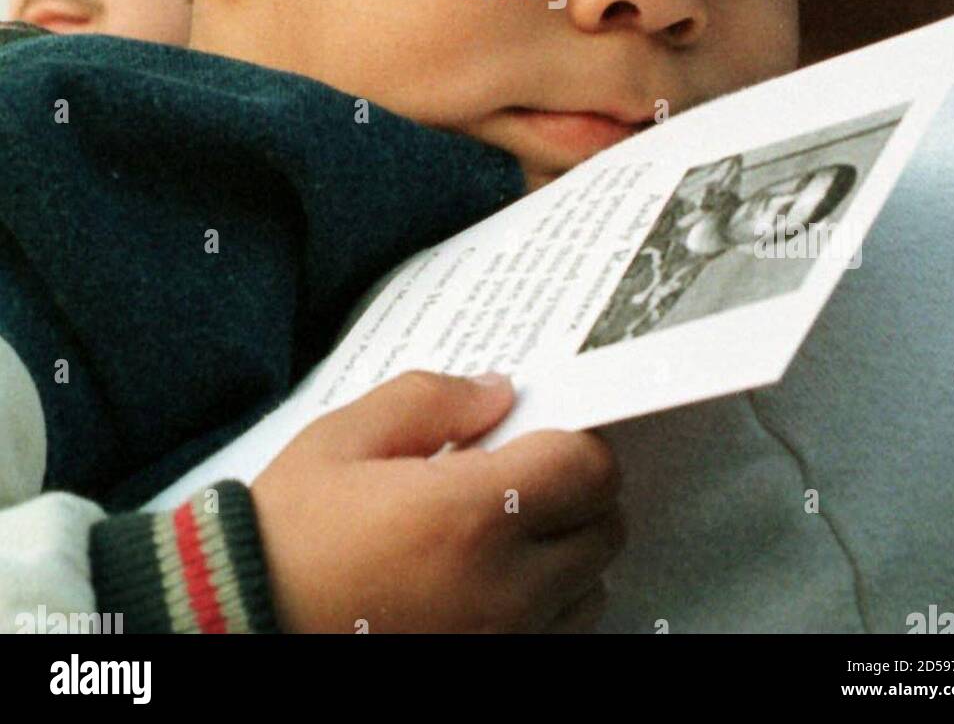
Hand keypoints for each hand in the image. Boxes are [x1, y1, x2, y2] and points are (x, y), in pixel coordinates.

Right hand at [250, 370, 624, 632]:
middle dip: (578, 493)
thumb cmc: (286, 533)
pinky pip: (557, 637)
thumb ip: (432, 399)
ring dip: (568, 554)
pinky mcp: (488, 675)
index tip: (545, 434)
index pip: (588, 468)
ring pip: (590, 590)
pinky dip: (547, 607)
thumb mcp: (347, 437)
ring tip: (506, 533)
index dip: (577, 441)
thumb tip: (498, 392)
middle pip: (604, 529)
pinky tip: (494, 582)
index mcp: (471, 515)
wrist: (238, 622)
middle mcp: (501, 588)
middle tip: (526, 476)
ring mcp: (500, 643)